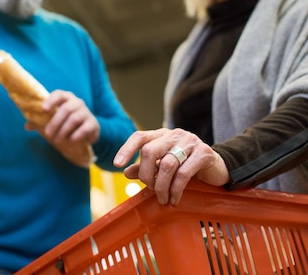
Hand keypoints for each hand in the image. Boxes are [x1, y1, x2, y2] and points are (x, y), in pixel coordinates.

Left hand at [28, 89, 98, 149]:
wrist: (87, 129)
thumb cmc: (66, 121)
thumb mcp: (54, 119)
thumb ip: (40, 121)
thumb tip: (27, 126)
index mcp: (66, 98)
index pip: (59, 94)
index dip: (51, 100)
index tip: (43, 109)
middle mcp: (77, 102)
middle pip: (65, 109)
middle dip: (55, 122)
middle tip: (48, 134)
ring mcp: (86, 112)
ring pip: (74, 119)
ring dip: (64, 131)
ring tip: (57, 140)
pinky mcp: (93, 123)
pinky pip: (85, 128)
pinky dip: (77, 135)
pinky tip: (71, 140)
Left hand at [113, 128, 229, 204]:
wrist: (217, 167)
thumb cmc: (186, 165)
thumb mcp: (163, 166)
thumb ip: (146, 167)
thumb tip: (126, 172)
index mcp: (161, 135)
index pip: (139, 136)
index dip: (126, 149)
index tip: (116, 164)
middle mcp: (174, 135)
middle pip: (150, 151)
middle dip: (146, 175)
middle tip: (151, 189)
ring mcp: (190, 142)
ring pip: (167, 164)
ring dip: (161, 186)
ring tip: (163, 199)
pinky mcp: (204, 153)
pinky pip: (184, 173)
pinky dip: (176, 189)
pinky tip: (174, 198)